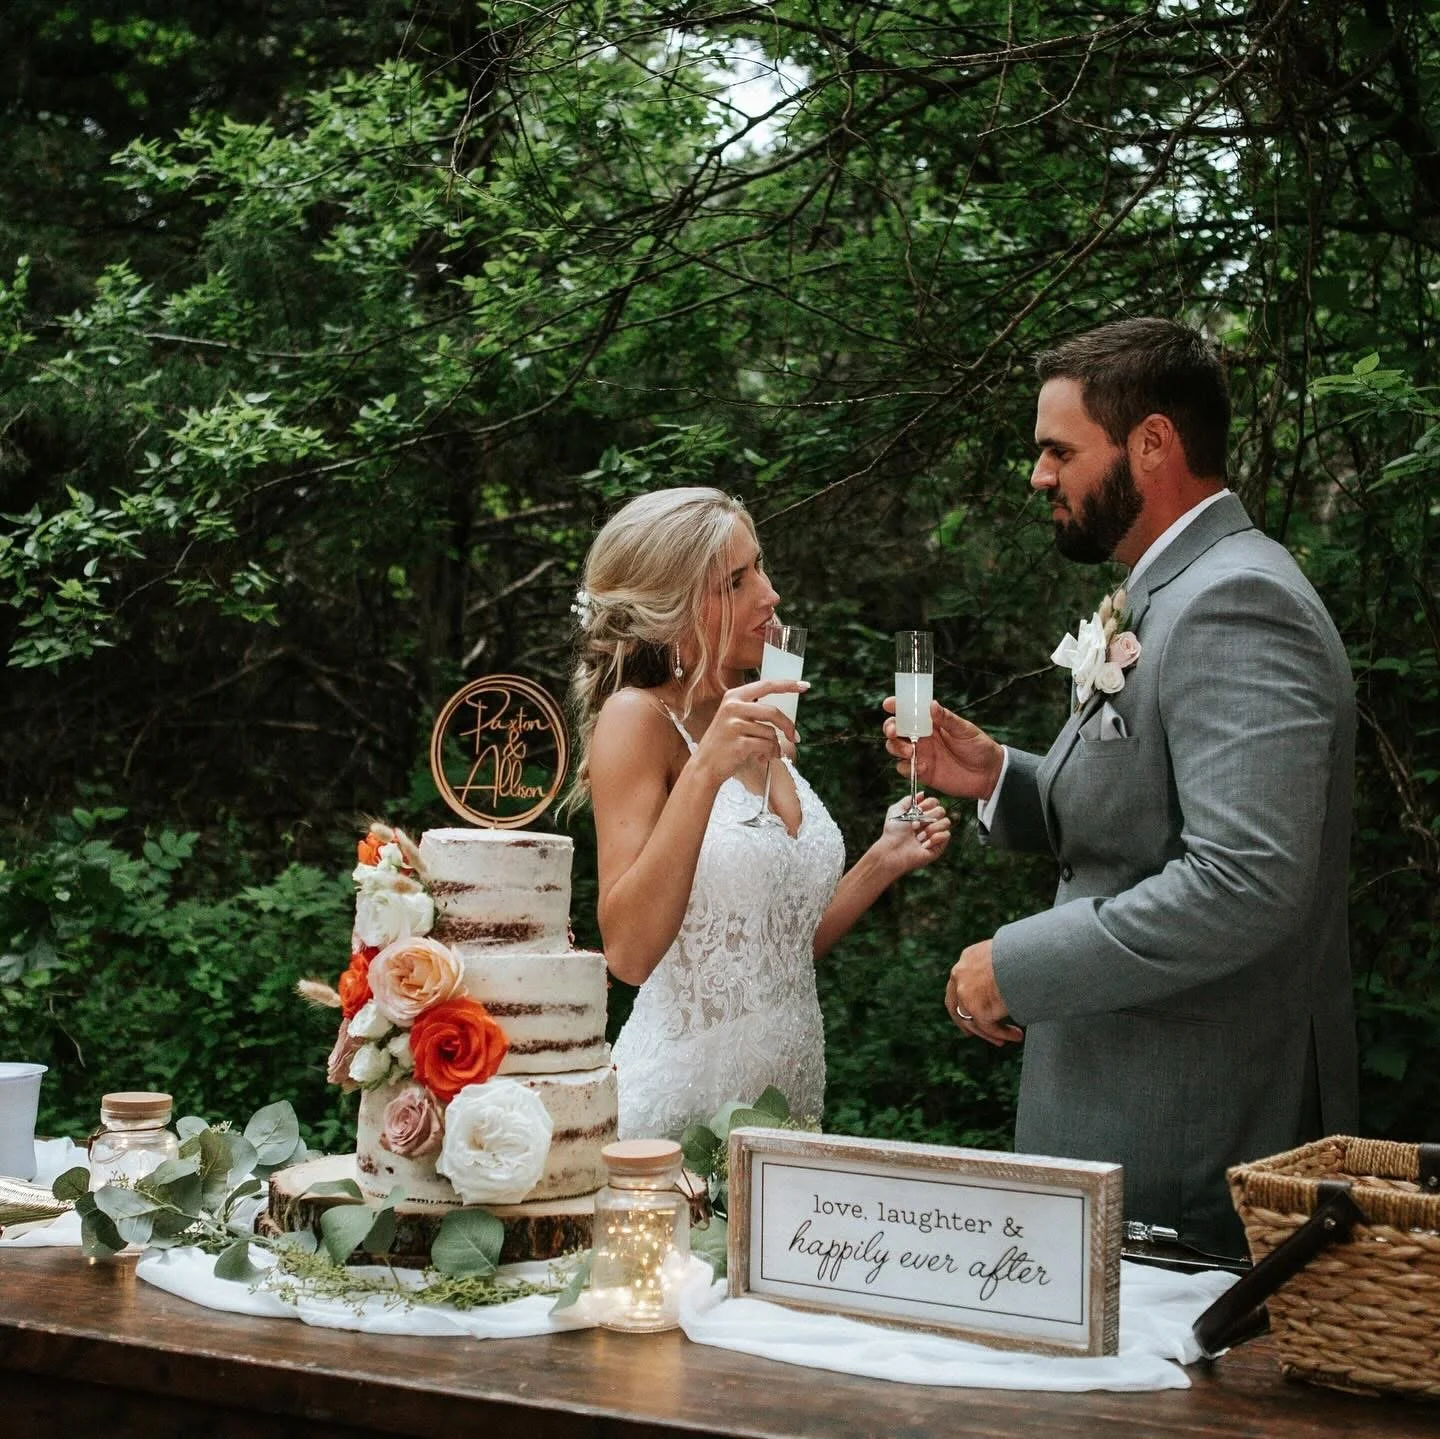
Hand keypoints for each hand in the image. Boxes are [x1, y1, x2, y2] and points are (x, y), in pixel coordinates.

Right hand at [691, 678, 804, 785]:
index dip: (787, 685)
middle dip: (788, 726)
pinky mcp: (739, 743)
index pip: (766, 685)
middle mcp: (733, 707)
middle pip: (773, 712)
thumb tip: (783, 714)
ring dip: (774, 746)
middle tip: (795, 737)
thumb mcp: (734, 719)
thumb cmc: (724, 743)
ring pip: (771, 733)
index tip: (805, 685)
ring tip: (766, 754)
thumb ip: (754, 710)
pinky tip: (759, 758)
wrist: (705, 766)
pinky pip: (766, 746)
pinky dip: (768, 755)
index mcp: (733, 696)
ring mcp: (734, 725)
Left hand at [869, 793, 950, 877]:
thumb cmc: (893, 832)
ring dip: (930, 829)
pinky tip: (924, 845)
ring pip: (946, 822)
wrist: (893, 850)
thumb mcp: (896, 810)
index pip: (935, 802)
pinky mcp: (939, 846)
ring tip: (919, 837)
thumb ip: (908, 799)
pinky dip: (934, 839)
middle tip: (915, 826)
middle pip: (942, 810)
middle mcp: (930, 823)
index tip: (918, 809)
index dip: (928, 804)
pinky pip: (947, 835)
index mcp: (921, 814)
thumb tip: (922, 793)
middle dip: (928, 817)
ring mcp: (935, 834)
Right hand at [882, 699, 1003, 801]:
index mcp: (931, 723)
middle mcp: (922, 737)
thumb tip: (931, 704)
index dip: (896, 706)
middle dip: (890, 728)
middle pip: (895, 730)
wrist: (989, 774)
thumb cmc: (979, 747)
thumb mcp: (965, 730)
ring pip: (895, 748)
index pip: (909, 712)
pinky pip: (904, 769)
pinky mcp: (922, 772)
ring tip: (911, 752)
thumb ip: (947, 719)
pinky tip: (923, 767)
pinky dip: (908, 768)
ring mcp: (921, 755)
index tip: (889, 704)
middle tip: (895, 732)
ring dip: (896, 748)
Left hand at [945, 940, 1023, 1047]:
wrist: (1032, 955)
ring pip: (972, 1021)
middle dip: (967, 1022)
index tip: (971, 1012)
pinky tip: (1017, 1036)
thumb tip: (1009, 978)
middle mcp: (961, 974)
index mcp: (968, 958)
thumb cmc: (1029, 951)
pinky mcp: (977, 1008)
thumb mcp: (1007, 953)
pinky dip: (1002, 1034)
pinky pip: (989, 1028)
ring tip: (1007, 1039)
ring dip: (990, 1033)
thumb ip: (998, 966)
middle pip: (957, 1006)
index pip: (958, 983)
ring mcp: (966, 992)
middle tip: (978, 1033)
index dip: (962, 1000)